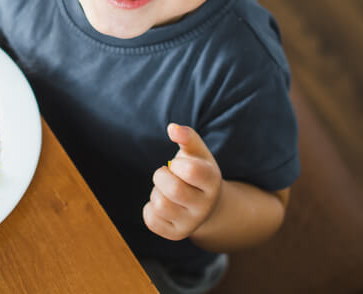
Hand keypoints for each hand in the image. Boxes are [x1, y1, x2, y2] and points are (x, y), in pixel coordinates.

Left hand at [143, 123, 221, 241]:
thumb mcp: (197, 152)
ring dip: (156, 192)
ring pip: (160, 205)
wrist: (205, 204)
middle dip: (161, 176)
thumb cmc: (197, 170)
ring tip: (166, 190)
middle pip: (174, 190)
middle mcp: (205, 206)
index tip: (176, 164)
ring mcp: (191, 223)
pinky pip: (151, 219)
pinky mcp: (175, 234)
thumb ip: (186, 137)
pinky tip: (163, 203)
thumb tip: (172, 128)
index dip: (177, 164)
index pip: (193, 171)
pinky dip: (150, 208)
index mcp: (212, 182)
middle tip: (165, 174)